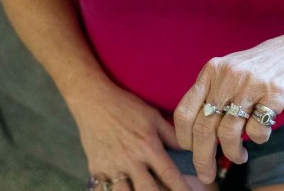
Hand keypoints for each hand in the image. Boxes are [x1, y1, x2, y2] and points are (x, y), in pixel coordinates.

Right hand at [67, 79, 189, 190]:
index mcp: (148, 146)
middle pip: (148, 190)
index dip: (181, 188)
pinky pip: (105, 189)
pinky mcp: (96, 170)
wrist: (94, 102)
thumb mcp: (153, 117)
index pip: (169, 174)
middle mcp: (131, 160)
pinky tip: (124, 190)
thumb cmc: (126, 106)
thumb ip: (171, 135)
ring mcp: (112, 167)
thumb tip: (189, 148)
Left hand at [173, 34, 283, 184]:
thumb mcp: (231, 71)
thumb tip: (193, 134)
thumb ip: (213, 93)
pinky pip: (256, 130)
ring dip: (232, 153)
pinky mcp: (274, 94)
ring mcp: (251, 84)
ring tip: (239, 157)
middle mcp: (228, 76)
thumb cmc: (263, 67)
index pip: (184, 112)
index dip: (184, 138)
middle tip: (206, 174)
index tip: (192, 151)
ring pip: (228, 133)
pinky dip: (258, 139)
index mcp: (212, 70)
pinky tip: (262, 134)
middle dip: (203, 158)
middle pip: (203, 128)